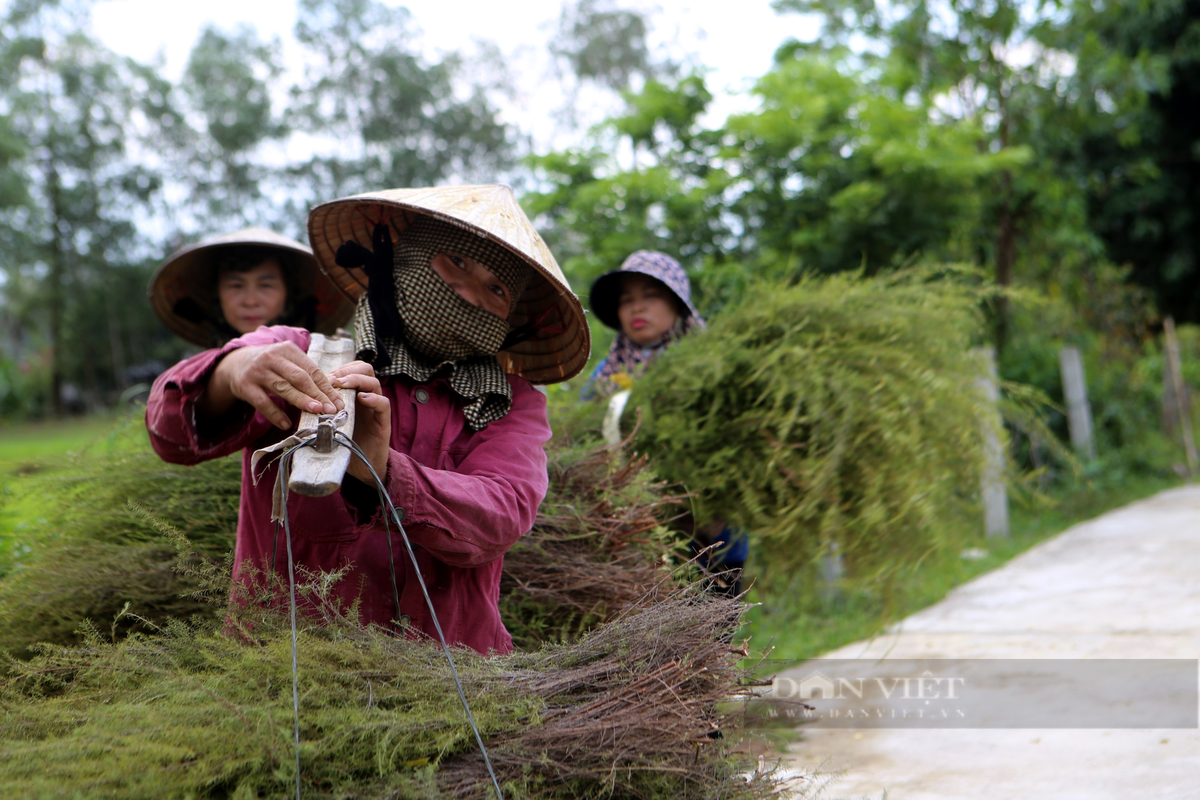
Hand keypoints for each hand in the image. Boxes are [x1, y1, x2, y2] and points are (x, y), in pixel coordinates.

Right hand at [199, 342, 343, 429]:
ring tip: (316, 412)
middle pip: (299, 377)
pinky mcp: (245, 385)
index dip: (326, 387)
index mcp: (288, 350)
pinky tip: (286, 424)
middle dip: (317, 394)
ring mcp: (258, 371)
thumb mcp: (286, 361)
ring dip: (301, 401)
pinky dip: (275, 414)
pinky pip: (263, 402)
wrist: (234, 363)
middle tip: (331, 409)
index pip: (311, 369)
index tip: (338, 402)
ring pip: (283, 388)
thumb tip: (331, 393)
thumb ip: (305, 373)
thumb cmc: (270, 365)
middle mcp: (272, 358)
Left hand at [330, 361, 390, 483]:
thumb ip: (322, 409)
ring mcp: (376, 409)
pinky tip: (362, 398)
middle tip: (333, 380)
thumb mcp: (330, 423)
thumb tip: (300, 398)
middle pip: (366, 370)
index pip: (353, 370)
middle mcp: (367, 399)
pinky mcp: (383, 422)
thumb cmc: (343, 445)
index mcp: (354, 396)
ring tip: (343, 384)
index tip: (325, 376)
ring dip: (357, 380)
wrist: (360, 469)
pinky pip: (384, 404)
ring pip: (374, 383)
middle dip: (348, 370)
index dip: (340, 369)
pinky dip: (374, 398)